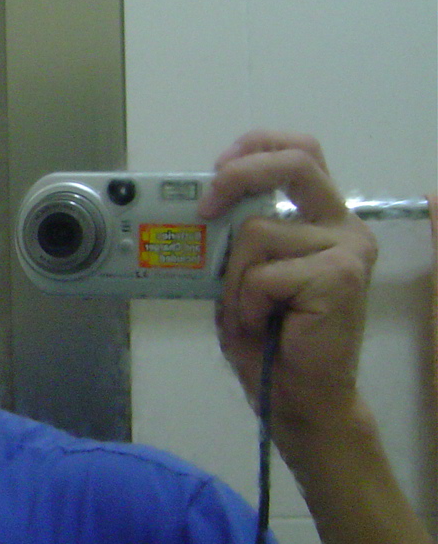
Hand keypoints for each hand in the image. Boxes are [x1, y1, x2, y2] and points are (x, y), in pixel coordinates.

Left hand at [200, 131, 377, 436]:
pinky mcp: (341, 276)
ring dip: (234, 280)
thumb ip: (233, 240)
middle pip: (293, 164)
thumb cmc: (270, 340)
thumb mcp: (241, 278)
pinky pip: (262, 274)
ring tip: (251, 313)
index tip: (216, 166)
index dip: (256, 147)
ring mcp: (347, 249)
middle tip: (202, 207)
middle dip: (237, 176)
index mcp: (323, 219)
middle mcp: (343, 226)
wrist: (297, 396)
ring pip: (256, 233)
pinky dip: (247, 303)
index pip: (301, 153)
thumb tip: (196, 209)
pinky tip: (266, 324)